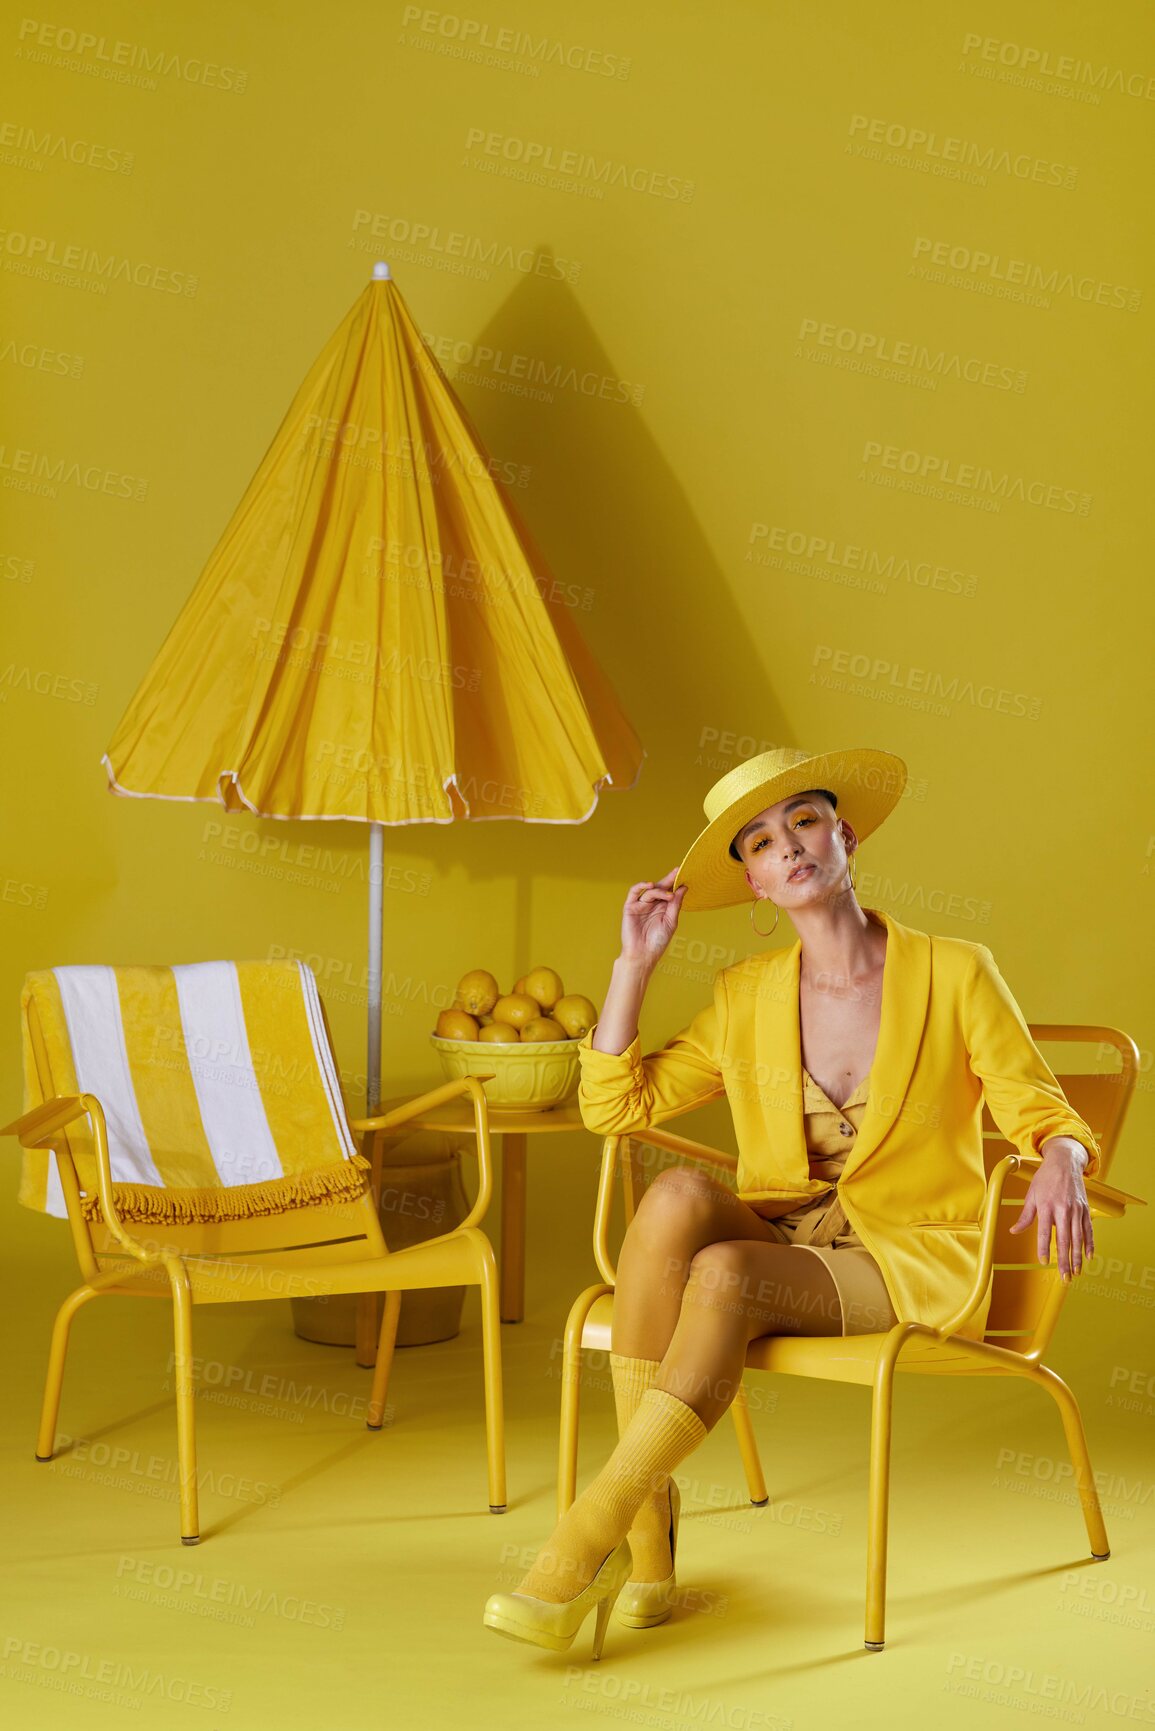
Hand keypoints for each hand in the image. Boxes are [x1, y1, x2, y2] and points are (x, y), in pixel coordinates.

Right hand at [620, 869, 686, 967]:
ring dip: (660, 890)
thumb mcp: (671, 922)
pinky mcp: (630, 907)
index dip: (676, 883)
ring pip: (650, 891)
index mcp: (663, 908)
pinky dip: (641, 886)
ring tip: (668, 895)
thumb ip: (675, 904)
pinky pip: (634, 893)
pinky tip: (650, 885)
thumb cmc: (658, 941)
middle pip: (660, 888)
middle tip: (677, 872)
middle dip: (669, 880)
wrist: (643, 954)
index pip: (670, 892)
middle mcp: (652, 905)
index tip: (685, 874)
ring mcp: (641, 905)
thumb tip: (683, 888)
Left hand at [1008, 1151, 1093, 1279]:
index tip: (1043, 1261)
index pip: (1044, 1231)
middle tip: (1065, 1276)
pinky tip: (1089, 1256)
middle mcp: (1063, 1209)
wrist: (1064, 1162)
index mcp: (1047, 1206)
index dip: (1044, 1248)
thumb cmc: (1045, 1178)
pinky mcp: (1085, 1209)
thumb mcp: (1031, 1194)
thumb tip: (1014, 1231)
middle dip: (1065, 1260)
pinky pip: (1088, 1229)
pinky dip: (1089, 1243)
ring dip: (1078, 1257)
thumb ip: (1025, 1216)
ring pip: (1078, 1237)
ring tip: (1076, 1272)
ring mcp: (1076, 1209)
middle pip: (1064, 1239)